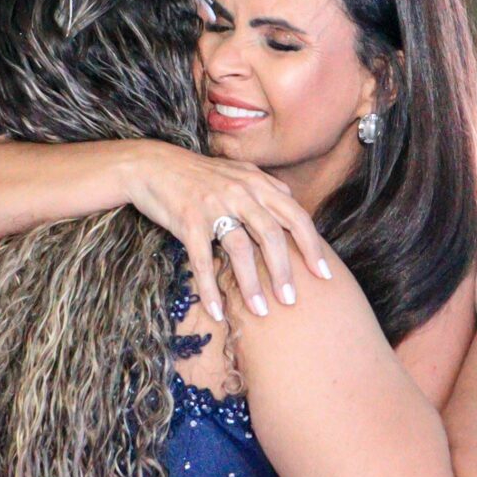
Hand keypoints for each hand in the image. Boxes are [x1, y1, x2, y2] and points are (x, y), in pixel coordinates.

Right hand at [124, 144, 331, 321]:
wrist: (152, 165)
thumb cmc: (198, 175)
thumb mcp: (238, 172)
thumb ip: (267, 189)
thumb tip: (295, 206)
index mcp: (256, 182)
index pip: (295, 215)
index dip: (312, 246)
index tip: (324, 275)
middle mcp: (239, 191)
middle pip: (272, 234)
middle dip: (285, 271)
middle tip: (291, 300)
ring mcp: (213, 205)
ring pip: (240, 248)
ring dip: (252, 283)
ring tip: (261, 311)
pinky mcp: (187, 220)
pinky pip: (202, 259)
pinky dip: (209, 288)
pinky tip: (216, 311)